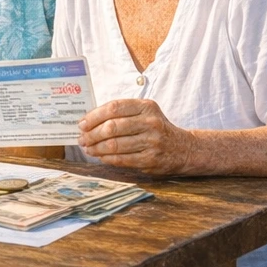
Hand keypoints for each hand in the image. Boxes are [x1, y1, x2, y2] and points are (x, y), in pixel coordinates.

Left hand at [77, 99, 196, 174]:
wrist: (184, 149)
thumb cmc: (156, 129)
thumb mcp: (144, 114)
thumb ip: (121, 114)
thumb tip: (88, 121)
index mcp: (146, 107)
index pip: (114, 108)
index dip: (94, 116)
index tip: (82, 124)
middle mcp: (150, 122)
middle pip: (112, 127)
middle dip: (92, 134)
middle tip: (82, 138)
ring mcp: (152, 142)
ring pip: (114, 145)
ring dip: (96, 148)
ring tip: (88, 148)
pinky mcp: (151, 159)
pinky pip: (121, 159)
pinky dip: (106, 158)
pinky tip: (100, 156)